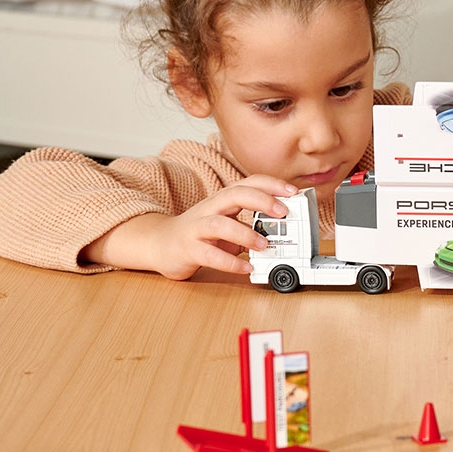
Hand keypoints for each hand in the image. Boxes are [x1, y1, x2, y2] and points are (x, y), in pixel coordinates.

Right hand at [82, 175, 296, 279]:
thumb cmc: (199, 233)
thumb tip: (282, 231)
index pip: (248, 183)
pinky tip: (246, 268)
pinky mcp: (187, 249)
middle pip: (234, 195)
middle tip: (283, 212)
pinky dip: (230, 262)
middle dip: (261, 200)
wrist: (159, 244)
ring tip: (264, 245)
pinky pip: (209, 254)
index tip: (293, 191)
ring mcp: (195, 228)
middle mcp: (209, 209)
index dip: (271, 184)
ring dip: (245, 233)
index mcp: (222, 200)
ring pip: (219, 224)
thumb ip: (250, 224)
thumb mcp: (227, 223)